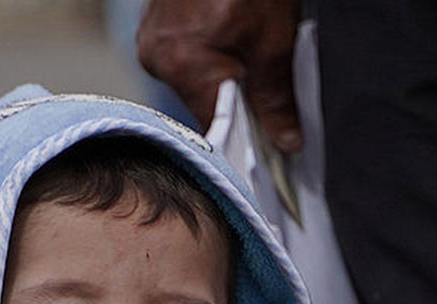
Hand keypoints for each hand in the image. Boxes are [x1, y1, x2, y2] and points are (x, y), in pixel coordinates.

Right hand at [136, 0, 302, 151]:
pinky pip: (184, 55)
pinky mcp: (155, 25)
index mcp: (182, 66)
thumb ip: (275, 99)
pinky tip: (228, 29)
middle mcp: (156, 57)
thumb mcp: (274, 40)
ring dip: (222, 72)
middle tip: (263, 70)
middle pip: (202, 103)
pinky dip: (209, 51)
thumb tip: (284, 142)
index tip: (270, 145)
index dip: (245, 137)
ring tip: (244, 39)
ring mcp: (151, 39)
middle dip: (236, 96)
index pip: (214, 127)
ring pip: (194, 78)